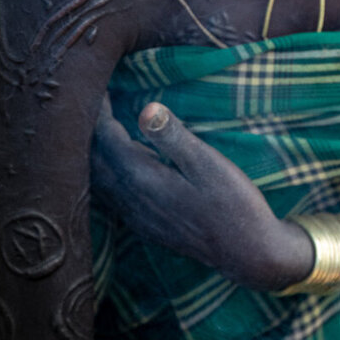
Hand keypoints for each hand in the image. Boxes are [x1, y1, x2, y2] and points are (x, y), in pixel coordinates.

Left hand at [91, 96, 311, 289]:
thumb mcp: (209, 164)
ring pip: (101, 179)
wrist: (248, 254)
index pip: (106, 140)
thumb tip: (146, 108)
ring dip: (97, 151)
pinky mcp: (147, 225)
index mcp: (142, 180)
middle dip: (91, 130)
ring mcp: (137, 216)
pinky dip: (108, 170)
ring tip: (103, 124)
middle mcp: (131, 201)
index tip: (96, 86)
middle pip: (95, 160)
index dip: (98, 112)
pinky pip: (113, 193)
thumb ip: (174, 137)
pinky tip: (121, 161)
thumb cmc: (234, 204)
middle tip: (95, 99)